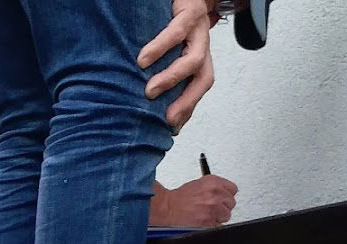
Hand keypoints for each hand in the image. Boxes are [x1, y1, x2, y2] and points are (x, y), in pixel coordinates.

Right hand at [139, 0, 215, 130]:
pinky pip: (177, 32)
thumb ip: (162, 71)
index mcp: (199, 57)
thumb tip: (143, 102)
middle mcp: (202, 45)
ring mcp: (198, 29)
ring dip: (172, 78)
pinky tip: (143, 59)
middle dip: (186, 101)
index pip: (199, 88)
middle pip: (203, 78)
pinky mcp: (189, 12)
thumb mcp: (170, 49)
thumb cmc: (172, 19)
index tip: (171, 129)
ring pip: (195, 59)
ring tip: (150, 91)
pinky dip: (160, 47)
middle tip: (165, 119)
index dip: (188, 109)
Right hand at [152, 176, 238, 226]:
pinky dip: (211, 225)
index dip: (226, 195)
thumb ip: (213, 188)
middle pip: (231, 203)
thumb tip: (221, 194)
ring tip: (206, 216)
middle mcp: (215, 194)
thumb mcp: (198, 185)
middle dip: (223, 206)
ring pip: (226, 215)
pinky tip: (203, 221)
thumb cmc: (178, 199)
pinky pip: (218, 225)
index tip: (222, 199)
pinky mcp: (209, 222)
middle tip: (212, 209)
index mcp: (213, 182)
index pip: (233, 189)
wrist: (167, 209)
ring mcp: (213, 208)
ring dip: (217, 217)